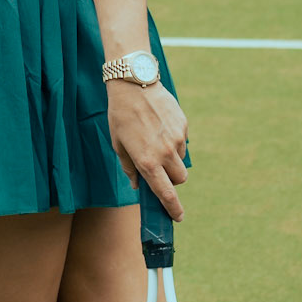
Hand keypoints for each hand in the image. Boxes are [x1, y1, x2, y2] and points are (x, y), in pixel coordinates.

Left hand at [106, 81, 188, 220]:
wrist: (134, 84)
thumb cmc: (121, 116)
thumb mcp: (118, 144)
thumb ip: (130, 168)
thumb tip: (137, 184)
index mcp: (147, 162)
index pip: (166, 193)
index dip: (173, 208)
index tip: (178, 217)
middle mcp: (165, 153)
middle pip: (179, 179)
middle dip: (172, 180)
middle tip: (159, 171)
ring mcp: (176, 139)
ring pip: (181, 160)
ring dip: (172, 159)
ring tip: (154, 141)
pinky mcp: (183, 125)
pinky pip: (181, 142)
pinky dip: (173, 141)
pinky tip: (159, 126)